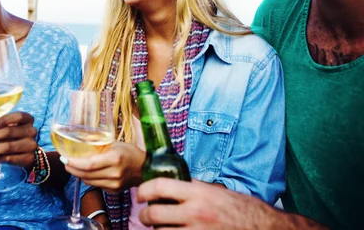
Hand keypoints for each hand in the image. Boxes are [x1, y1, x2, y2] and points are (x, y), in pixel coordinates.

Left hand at [0, 111, 37, 170]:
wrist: (26, 153)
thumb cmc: (13, 135)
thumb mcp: (7, 126)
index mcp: (28, 119)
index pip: (18, 116)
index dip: (3, 120)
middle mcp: (32, 131)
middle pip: (10, 131)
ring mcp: (32, 145)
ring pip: (9, 146)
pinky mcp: (29, 158)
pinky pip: (11, 158)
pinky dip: (1, 158)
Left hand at [63, 141, 144, 191]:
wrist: (146, 169)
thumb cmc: (130, 153)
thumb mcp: (116, 144)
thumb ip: (99, 144)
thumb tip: (81, 139)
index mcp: (114, 159)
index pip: (89, 164)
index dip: (74, 163)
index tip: (64, 158)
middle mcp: (114, 173)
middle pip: (86, 174)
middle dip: (72, 169)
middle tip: (65, 162)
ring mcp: (114, 184)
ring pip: (88, 181)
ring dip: (78, 174)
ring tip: (72, 166)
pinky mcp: (114, 191)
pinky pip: (95, 185)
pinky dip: (88, 178)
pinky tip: (86, 172)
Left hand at [136, 178, 276, 229]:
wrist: (266, 229)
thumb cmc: (243, 210)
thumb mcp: (217, 192)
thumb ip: (193, 187)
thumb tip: (171, 181)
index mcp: (199, 194)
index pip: (159, 186)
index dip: (144, 190)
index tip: (140, 195)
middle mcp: (196, 213)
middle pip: (154, 214)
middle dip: (145, 215)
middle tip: (146, 215)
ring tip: (160, 226)